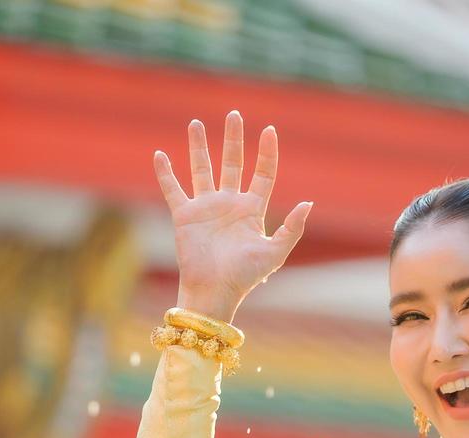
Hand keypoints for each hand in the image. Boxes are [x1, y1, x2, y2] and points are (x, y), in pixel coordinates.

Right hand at [153, 110, 312, 320]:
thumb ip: (292, 229)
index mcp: (252, 210)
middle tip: (234, 115)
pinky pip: (173, 190)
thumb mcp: (275, 253)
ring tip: (196, 123)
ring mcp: (206, 208)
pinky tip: (160, 155)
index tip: (270, 131)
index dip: (267, 153)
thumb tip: (308, 203)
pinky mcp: (185, 216)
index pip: (262, 174)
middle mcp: (229, 204)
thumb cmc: (245, 277)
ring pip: (202, 169)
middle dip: (233, 139)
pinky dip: (165, 173)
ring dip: (199, 147)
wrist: (214, 291)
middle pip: (232, 163)